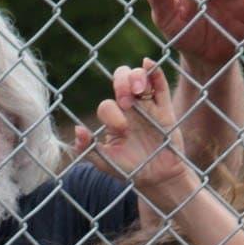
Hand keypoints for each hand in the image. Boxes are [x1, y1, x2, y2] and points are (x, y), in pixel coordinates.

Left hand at [75, 60, 196, 203]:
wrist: (157, 179)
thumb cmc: (129, 170)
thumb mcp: (105, 163)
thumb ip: (88, 149)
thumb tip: (78, 129)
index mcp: (114, 118)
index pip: (107, 104)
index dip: (111, 113)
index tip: (122, 129)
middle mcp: (130, 108)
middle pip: (121, 80)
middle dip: (121, 84)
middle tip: (127, 101)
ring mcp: (148, 106)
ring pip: (140, 78)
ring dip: (137, 77)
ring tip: (139, 90)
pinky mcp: (165, 109)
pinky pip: (161, 86)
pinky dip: (155, 72)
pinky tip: (149, 64)